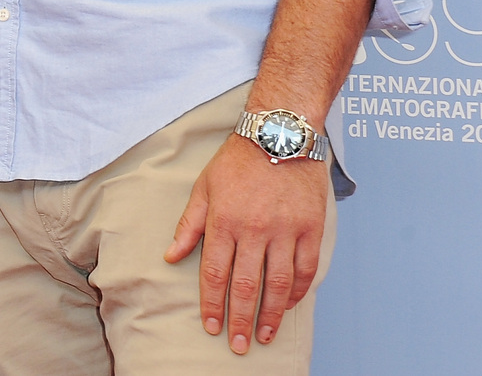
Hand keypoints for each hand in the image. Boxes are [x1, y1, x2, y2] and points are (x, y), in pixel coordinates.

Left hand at [164, 131, 328, 353]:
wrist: (279, 134)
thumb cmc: (237, 161)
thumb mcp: (203, 188)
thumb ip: (189, 225)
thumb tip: (171, 256)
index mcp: (223, 221)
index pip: (214, 273)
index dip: (212, 304)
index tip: (211, 327)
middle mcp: (254, 230)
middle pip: (246, 285)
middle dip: (241, 319)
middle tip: (239, 346)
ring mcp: (285, 230)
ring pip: (278, 283)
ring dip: (271, 314)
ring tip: (265, 335)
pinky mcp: (310, 228)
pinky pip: (306, 268)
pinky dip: (298, 291)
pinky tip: (288, 305)